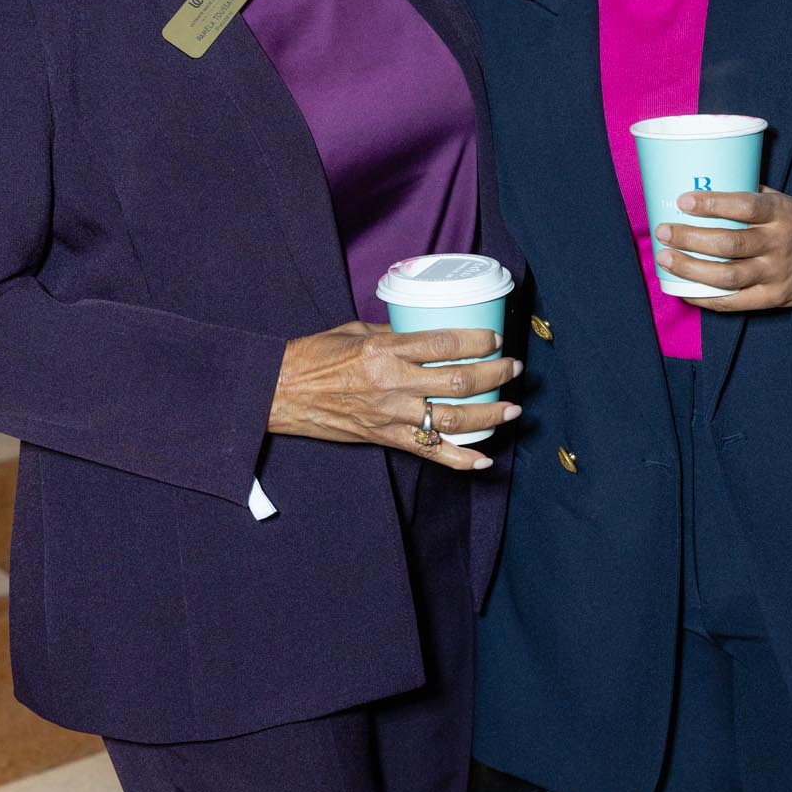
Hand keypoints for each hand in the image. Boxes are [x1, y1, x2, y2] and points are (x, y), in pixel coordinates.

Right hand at [268, 323, 522, 472]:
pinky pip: (428, 453)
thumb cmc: (314, 356)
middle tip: (513, 368)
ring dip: (488, 415)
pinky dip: (459, 459)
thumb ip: (393, 334)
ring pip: (450, 419)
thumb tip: (426, 332)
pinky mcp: (383, 438)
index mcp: (383, 350)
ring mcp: (389, 415)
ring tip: (512, 409)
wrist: (279, 392)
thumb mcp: (355, 332)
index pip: (442, 343)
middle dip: (493, 375)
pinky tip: (483, 460)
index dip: (476, 341)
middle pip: (456, 381)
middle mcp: (391, 383)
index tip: (495, 338)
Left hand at [655, 189, 791, 312]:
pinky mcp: (772, 298)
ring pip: (727, 275)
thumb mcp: (787, 202)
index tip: (684, 201)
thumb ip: (753, 195)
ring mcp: (774, 274)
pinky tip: (684, 289)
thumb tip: (712, 181)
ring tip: (665, 258)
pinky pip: (733, 302)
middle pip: (729, 243)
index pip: (745, 206)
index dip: (712, 204)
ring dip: (691, 268)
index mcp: (781, 214)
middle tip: (664, 231)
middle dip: (690, 237)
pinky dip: (705, 297)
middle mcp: (778, 244)